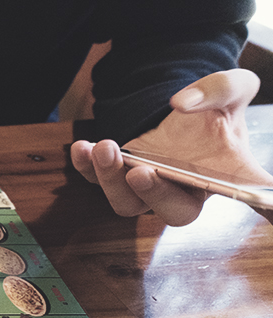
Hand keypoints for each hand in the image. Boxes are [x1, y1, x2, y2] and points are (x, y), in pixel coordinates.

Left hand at [71, 69, 272, 225]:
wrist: (176, 105)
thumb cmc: (212, 106)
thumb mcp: (230, 87)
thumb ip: (219, 88)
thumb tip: (181, 104)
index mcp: (226, 176)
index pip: (253, 198)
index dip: (266, 210)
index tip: (270, 210)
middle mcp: (187, 190)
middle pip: (173, 213)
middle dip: (155, 196)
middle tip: (141, 172)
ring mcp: (149, 188)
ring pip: (127, 204)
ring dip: (111, 180)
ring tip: (105, 147)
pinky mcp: (118, 176)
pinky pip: (95, 182)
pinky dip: (84, 167)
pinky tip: (80, 147)